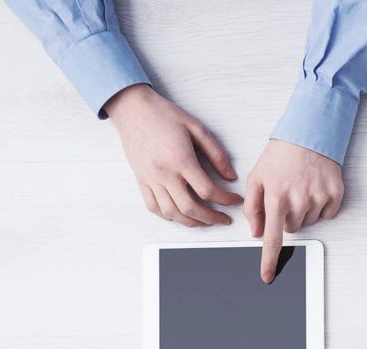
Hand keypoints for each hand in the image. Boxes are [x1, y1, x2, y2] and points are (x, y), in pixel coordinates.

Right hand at [104, 84, 241, 226]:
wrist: (132, 108)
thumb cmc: (164, 115)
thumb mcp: (196, 128)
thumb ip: (216, 154)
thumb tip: (230, 176)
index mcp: (181, 159)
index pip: (207, 190)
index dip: (226, 200)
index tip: (235, 201)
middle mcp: (164, 172)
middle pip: (190, 208)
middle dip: (211, 218)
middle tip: (224, 219)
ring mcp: (150, 178)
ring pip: (171, 212)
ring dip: (191, 222)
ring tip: (205, 222)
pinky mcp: (141, 180)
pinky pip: (153, 206)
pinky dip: (168, 216)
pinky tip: (180, 215)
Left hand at [244, 140, 343, 281]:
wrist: (309, 133)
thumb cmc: (281, 155)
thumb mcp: (257, 177)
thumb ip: (253, 207)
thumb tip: (257, 232)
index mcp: (276, 198)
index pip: (272, 238)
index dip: (269, 260)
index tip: (268, 276)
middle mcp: (298, 201)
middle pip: (292, 228)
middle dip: (287, 216)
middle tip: (286, 193)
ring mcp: (319, 198)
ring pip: (309, 221)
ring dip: (303, 210)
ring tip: (300, 186)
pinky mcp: (335, 194)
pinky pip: (327, 214)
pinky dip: (321, 205)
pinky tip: (315, 187)